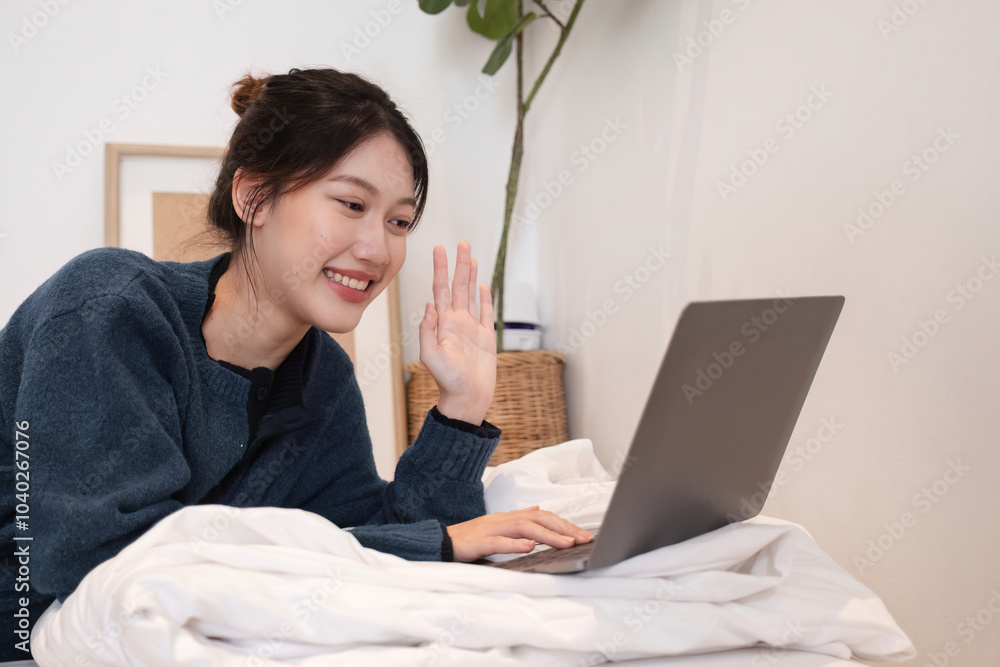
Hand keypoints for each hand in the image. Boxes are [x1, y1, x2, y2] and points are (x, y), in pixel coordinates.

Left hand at [418, 241, 495, 424]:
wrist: (467, 398)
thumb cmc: (448, 381)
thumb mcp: (431, 356)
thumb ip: (427, 330)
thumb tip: (428, 305)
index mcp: (442, 323)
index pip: (440, 289)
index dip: (439, 269)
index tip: (437, 249)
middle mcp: (456, 322)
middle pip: (457, 286)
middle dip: (458, 264)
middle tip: (460, 243)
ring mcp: (471, 328)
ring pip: (471, 294)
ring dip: (471, 275)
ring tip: (470, 256)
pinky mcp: (485, 338)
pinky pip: (485, 313)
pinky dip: (484, 298)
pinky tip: (483, 285)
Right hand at [446, 506, 593, 562]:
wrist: (441, 541)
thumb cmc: (471, 538)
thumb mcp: (498, 526)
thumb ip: (518, 518)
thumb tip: (538, 509)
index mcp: (509, 517)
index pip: (542, 516)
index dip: (564, 523)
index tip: (582, 535)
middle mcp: (503, 519)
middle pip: (538, 518)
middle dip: (562, 527)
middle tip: (582, 538)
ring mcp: (490, 529)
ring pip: (523, 528)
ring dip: (546, 535)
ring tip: (565, 543)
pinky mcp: (478, 542)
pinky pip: (498, 543)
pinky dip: (515, 544)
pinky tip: (530, 548)